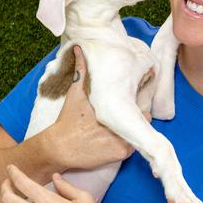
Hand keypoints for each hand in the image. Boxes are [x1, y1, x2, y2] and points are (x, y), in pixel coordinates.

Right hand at [46, 46, 136, 169]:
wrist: (60, 147)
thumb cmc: (67, 119)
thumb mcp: (74, 93)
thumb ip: (81, 70)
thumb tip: (79, 48)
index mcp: (112, 104)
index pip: (137, 99)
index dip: (136, 100)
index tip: (131, 100)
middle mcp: (119, 121)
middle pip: (142, 115)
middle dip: (137, 114)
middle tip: (124, 117)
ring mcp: (121, 138)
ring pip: (138, 132)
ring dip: (133, 131)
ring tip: (120, 130)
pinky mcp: (121, 153)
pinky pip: (133, 148)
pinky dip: (127, 146)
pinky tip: (115, 143)